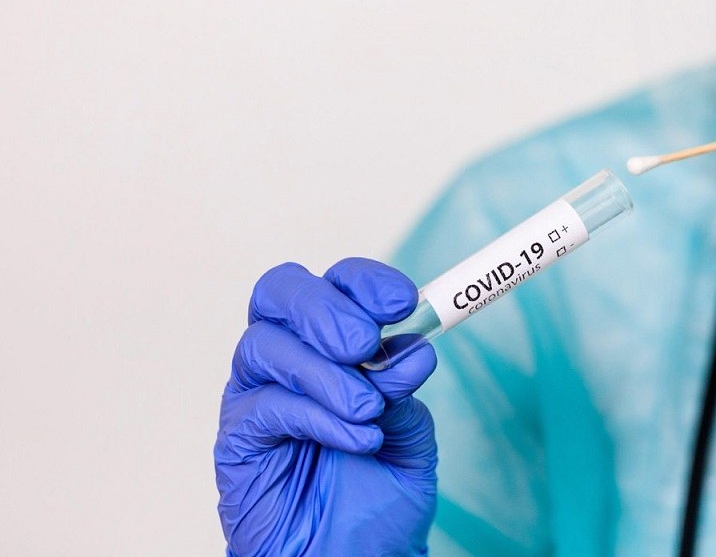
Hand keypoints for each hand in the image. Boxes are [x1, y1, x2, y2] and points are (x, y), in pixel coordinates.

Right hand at [215, 258, 436, 555]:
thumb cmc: (376, 499)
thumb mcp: (411, 436)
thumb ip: (406, 390)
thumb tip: (412, 349)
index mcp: (330, 344)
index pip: (333, 284)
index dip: (364, 281)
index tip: (403, 301)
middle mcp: (287, 359)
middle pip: (281, 292)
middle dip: (327, 310)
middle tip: (366, 345)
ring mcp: (256, 395)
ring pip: (266, 344)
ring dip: (326, 373)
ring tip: (368, 409)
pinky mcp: (237, 439)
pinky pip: (265, 406)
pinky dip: (318, 415)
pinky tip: (357, 438)